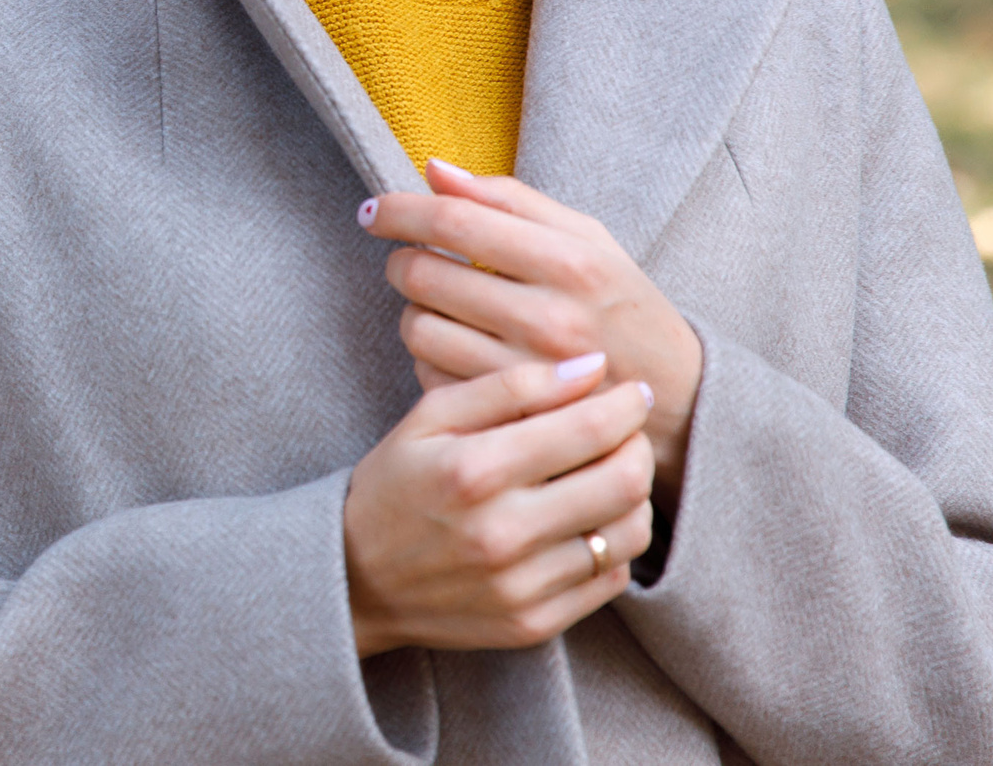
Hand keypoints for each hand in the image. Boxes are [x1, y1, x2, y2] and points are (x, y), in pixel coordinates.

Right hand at [342, 354, 654, 654]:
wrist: (354, 577)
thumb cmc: (394, 483)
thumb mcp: (430, 417)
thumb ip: (509, 384)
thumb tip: (590, 366)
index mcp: (473, 471)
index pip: (589, 429)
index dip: (625, 404)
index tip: (630, 391)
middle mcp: (501, 534)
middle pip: (622, 482)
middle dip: (638, 446)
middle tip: (626, 432)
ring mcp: (520, 587)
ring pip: (627, 534)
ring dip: (634, 496)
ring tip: (609, 474)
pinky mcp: (533, 624)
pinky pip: (609, 579)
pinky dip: (614, 543)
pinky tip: (587, 520)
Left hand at [359, 160, 703, 499]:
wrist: (676, 400)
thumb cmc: (622, 306)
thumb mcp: (588, 239)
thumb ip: (510, 199)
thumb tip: (433, 170)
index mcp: (570, 263)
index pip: (456, 221)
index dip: (401, 210)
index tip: (373, 209)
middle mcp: (549, 320)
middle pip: (427, 274)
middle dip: (402, 259)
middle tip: (409, 257)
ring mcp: (528, 376)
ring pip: (419, 328)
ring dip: (413, 309)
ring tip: (438, 303)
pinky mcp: (509, 418)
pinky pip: (430, 375)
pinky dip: (429, 355)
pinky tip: (455, 345)